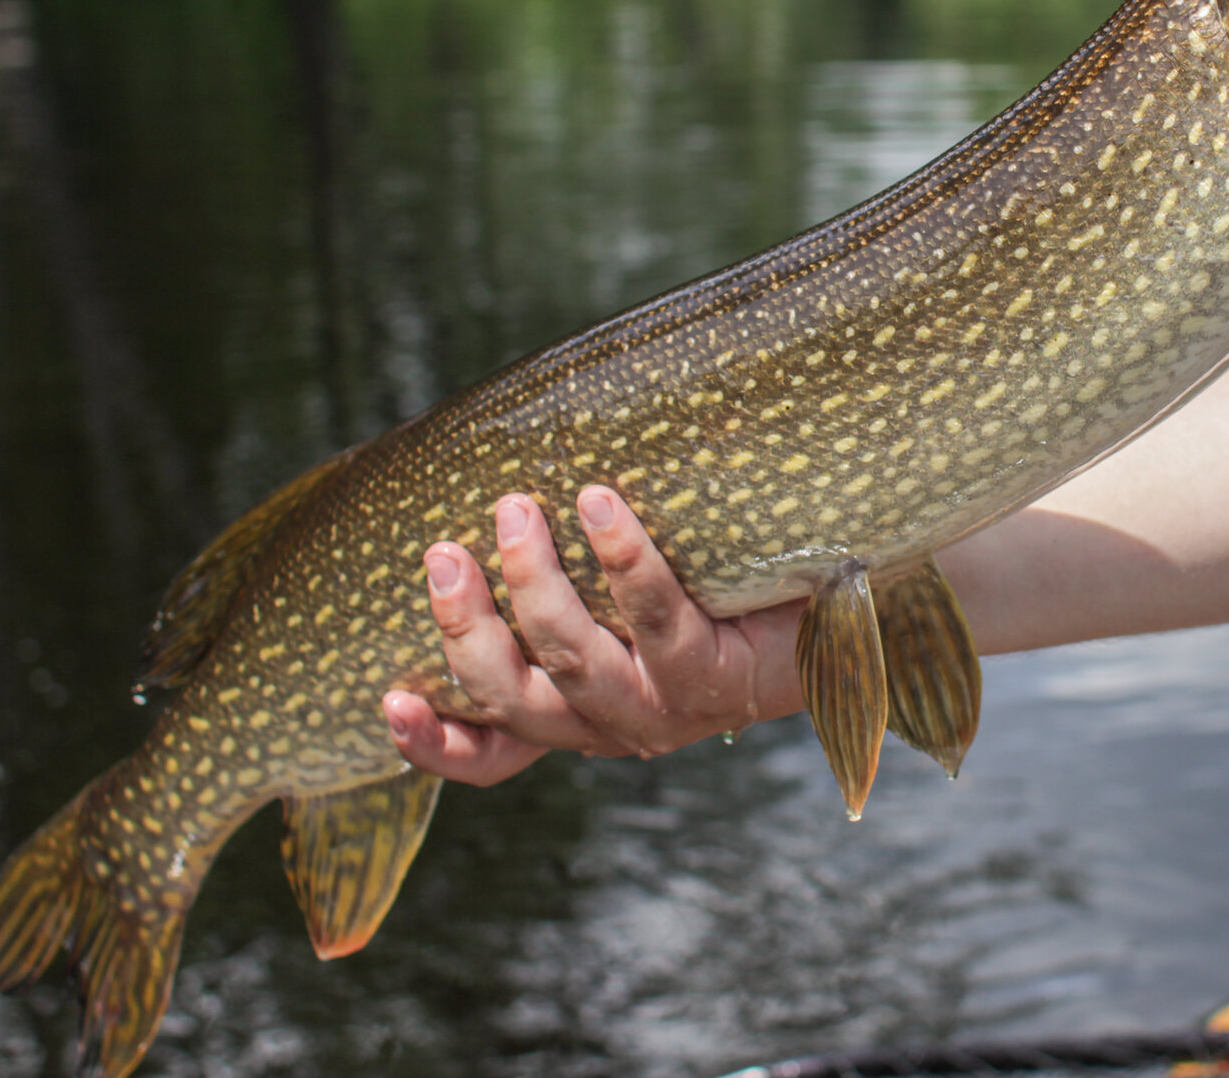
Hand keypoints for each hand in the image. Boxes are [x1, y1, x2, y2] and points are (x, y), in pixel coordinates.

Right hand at [382, 484, 805, 784]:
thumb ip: (563, 570)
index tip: (387, 701)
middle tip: (443, 553)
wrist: (841, 605)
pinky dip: (625, 560)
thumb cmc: (713, 586)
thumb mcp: (629, 597)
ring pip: (577, 662)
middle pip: (516, 699)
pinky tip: (601, 504)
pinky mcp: (721, 679)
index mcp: (578, 715)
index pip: (490, 755)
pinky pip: (660, 617)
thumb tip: (485, 473)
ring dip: (536, 586)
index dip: (433, 744)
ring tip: (516, 508)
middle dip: (468, 628)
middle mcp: (614, 726)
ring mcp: (668, 708)